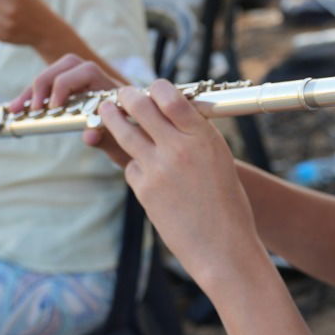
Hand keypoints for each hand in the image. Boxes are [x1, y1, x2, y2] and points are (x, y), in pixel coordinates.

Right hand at [10, 54, 130, 167]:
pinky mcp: (77, 95)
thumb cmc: (138, 146)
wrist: (150, 147)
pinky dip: (36, 97)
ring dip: (36, 88)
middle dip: (45, 82)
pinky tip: (21, 109)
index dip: (66, 84)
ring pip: (58, 72)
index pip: (88, 70)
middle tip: (34, 108)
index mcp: (113, 90)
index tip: (54, 108)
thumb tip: (88, 135)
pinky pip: (53, 87)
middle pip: (68, 64)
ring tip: (18, 108)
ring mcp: (88, 87)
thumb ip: (108, 139)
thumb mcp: (123, 147)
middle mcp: (101, 83)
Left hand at [97, 81, 265, 289]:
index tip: (151, 89)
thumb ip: (196, 136)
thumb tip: (171, 114)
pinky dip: (135, 165)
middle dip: (127, 97)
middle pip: (141, 108)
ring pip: (125, 132)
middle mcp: (179, 147)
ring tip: (107, 110)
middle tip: (121, 94)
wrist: (222, 247)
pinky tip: (147, 174)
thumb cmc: (227, 204)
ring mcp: (158, 168)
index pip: (171, 97)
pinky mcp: (144, 189)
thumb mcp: (219, 159)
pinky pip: (131, 166)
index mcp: (204, 137)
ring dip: (113, 118)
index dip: (156, 88)